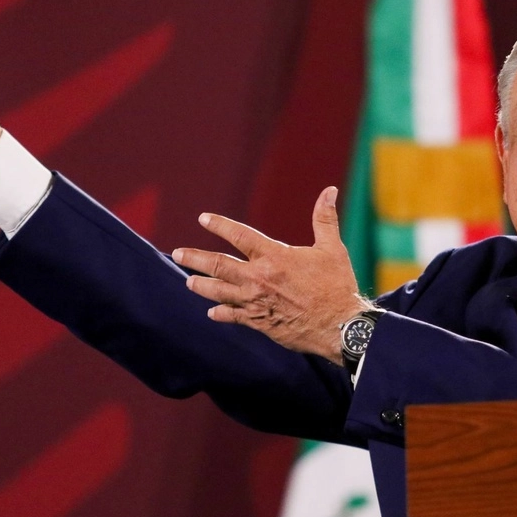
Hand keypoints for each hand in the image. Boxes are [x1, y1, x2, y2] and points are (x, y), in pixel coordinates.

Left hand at [172, 186, 373, 363]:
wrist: (340, 326)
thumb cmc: (337, 286)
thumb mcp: (332, 249)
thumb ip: (324, 218)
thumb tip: (329, 190)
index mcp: (274, 256)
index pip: (239, 235)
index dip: (220, 225)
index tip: (203, 218)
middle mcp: (259, 278)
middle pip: (218, 264)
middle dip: (195, 258)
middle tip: (177, 253)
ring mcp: (256, 301)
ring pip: (219, 292)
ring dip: (201, 285)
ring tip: (188, 281)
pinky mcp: (259, 322)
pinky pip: (233, 316)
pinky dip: (220, 314)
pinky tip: (212, 313)